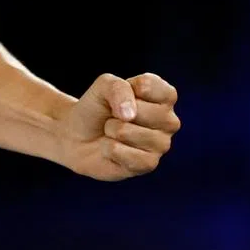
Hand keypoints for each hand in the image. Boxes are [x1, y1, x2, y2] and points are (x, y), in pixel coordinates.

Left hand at [56, 72, 179, 181]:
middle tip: (115, 116)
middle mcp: (169, 121)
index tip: (121, 93)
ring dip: (111, 130)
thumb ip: (118, 88)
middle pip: (141, 111)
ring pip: (128, 132)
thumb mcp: (104, 85)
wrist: (79, 135)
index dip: (132, 88)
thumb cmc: (97, 107)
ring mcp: (162, 144)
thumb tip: (129, 115)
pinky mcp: (149, 164)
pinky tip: (112, 148)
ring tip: (112, 132)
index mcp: (165, 97)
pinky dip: (109, 149)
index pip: (154, 87)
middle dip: (117, 112)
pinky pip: (123, 153)